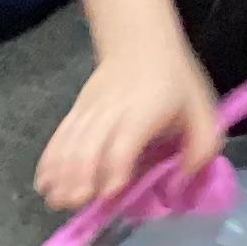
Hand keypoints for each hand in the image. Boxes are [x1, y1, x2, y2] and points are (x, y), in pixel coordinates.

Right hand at [37, 40, 223, 209]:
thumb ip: (203, 146)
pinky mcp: (77, 109)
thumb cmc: (173, 80)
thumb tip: (186, 177)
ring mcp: (89, 109)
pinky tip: (44, 181)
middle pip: (88, 144)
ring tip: (56, 201)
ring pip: (70, 141)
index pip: (124, 142)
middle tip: (76, 204)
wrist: (140, 41)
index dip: (116, 167)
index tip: (111, 192)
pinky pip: (60, 135)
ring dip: (61, 172)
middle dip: (79, 177)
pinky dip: (50, 158)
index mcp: (145, 112)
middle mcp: (112, 110)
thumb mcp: (202, 108)